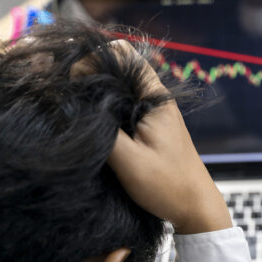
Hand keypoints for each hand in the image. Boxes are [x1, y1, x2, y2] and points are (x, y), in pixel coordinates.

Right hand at [74, 40, 231, 233]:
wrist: (195, 208)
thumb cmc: (168, 185)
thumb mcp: (130, 161)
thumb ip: (102, 130)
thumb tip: (72, 107)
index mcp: (155, 97)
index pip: (121, 54)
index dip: (92, 60)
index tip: (74, 85)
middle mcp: (154, 98)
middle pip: (116, 68)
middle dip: (88, 76)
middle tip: (66, 98)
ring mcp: (151, 112)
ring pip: (116, 88)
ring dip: (94, 95)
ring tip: (73, 112)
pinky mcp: (147, 127)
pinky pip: (120, 107)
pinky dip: (103, 110)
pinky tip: (89, 127)